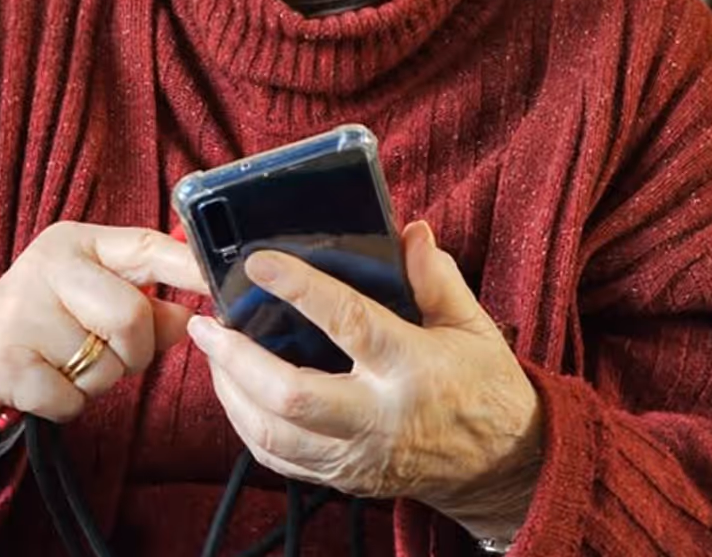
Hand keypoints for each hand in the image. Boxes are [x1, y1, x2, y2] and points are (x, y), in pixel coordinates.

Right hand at [0, 222, 207, 436]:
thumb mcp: (88, 302)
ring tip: (61, 366)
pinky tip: (40, 389)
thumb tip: (197, 315)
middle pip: (133, 316)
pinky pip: (72, 398)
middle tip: (104, 356)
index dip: (190, 268)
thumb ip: (146, 304)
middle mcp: (47, 265)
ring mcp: (21, 311)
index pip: (147, 247)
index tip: (225, 286)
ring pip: (105, 363)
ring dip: (96, 383)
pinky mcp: (4, 361)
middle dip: (133, 353)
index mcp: (76, 244)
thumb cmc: (38, 329)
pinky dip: (66, 406)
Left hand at [186, 221, 541, 534]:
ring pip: (276, 436)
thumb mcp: (472, 325)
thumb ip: (436, 278)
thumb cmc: (485, 387)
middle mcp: (378, 416)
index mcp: (411, 368)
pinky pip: (282, 461)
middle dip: (238, 359)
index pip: (349, 322)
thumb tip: (410, 232)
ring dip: (232, 393)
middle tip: (208, 323)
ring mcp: (357, 455)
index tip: (261, 261)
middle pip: (292, 396)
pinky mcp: (345, 478)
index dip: (300, 289)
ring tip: (211, 352)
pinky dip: (249, 426)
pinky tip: (235, 393)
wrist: (504, 467)